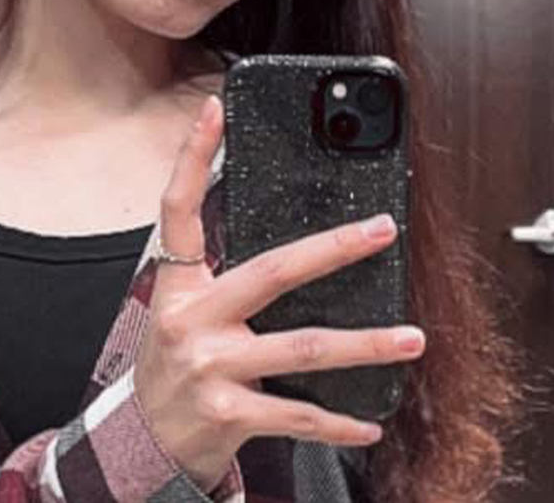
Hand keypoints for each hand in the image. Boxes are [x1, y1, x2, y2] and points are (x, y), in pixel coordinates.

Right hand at [133, 95, 425, 492]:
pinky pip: (298, 414)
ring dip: (367, 345)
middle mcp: (192, 320)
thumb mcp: (186, 310)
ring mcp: (210, 368)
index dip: (194, 157)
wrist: (142, 442)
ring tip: (412, 339)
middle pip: (274, 271)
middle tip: (383, 230)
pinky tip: (371, 423)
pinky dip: (339, 422)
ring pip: (305, 346)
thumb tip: (299, 243)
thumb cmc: (176, 363)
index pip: (179, 209)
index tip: (215, 111)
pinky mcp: (229, 414)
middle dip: (336, 248)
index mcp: (179, 286)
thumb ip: (227, 276)